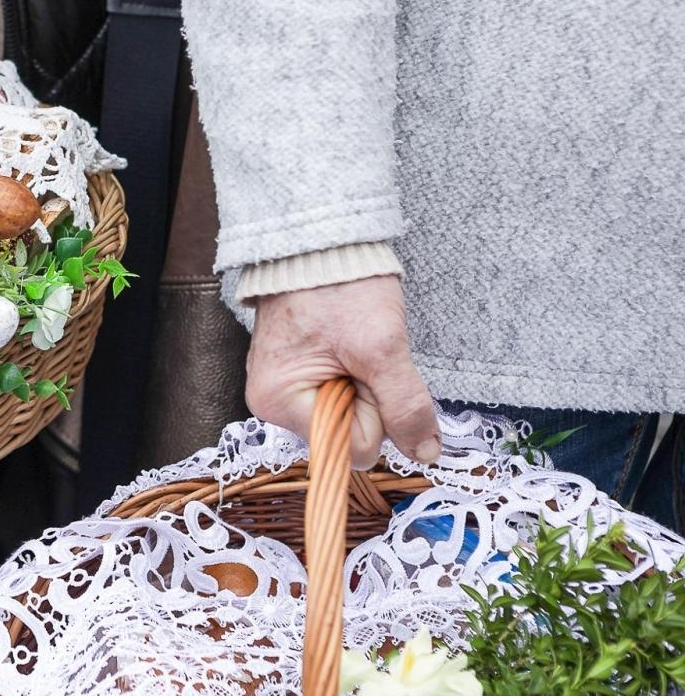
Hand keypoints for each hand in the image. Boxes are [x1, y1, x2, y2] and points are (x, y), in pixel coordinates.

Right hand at [247, 275, 440, 468]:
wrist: (320, 241)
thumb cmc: (341, 286)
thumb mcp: (382, 347)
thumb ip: (406, 405)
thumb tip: (425, 454)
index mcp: (277, 404)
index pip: (352, 447)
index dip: (374, 411)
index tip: (367, 367)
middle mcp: (270, 403)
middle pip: (347, 433)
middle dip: (367, 397)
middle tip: (360, 351)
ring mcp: (282, 387)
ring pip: (346, 413)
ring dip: (362, 384)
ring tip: (351, 342)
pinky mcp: (294, 372)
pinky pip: (338, 393)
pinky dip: (353, 373)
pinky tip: (344, 344)